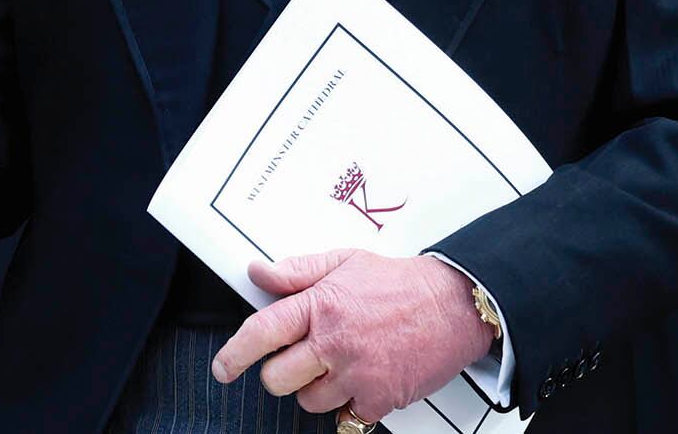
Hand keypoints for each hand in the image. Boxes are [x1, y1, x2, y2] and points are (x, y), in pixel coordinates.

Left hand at [212, 250, 494, 422]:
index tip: (223, 367)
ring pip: (308, 400)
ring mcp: (356, 374)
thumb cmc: (401, 283)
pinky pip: (345, 416)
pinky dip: (349, 404)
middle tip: (299, 360)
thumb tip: (259, 273)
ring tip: (338, 365)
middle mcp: (334, 342)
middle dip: (280, 373)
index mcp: (320, 305)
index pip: (261, 332)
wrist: (453, 305)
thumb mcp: (343, 262)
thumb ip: (296, 271)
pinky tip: (361, 379)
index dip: (234, 354)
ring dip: (316, 388)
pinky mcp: (379, 398)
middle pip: (277, 379)